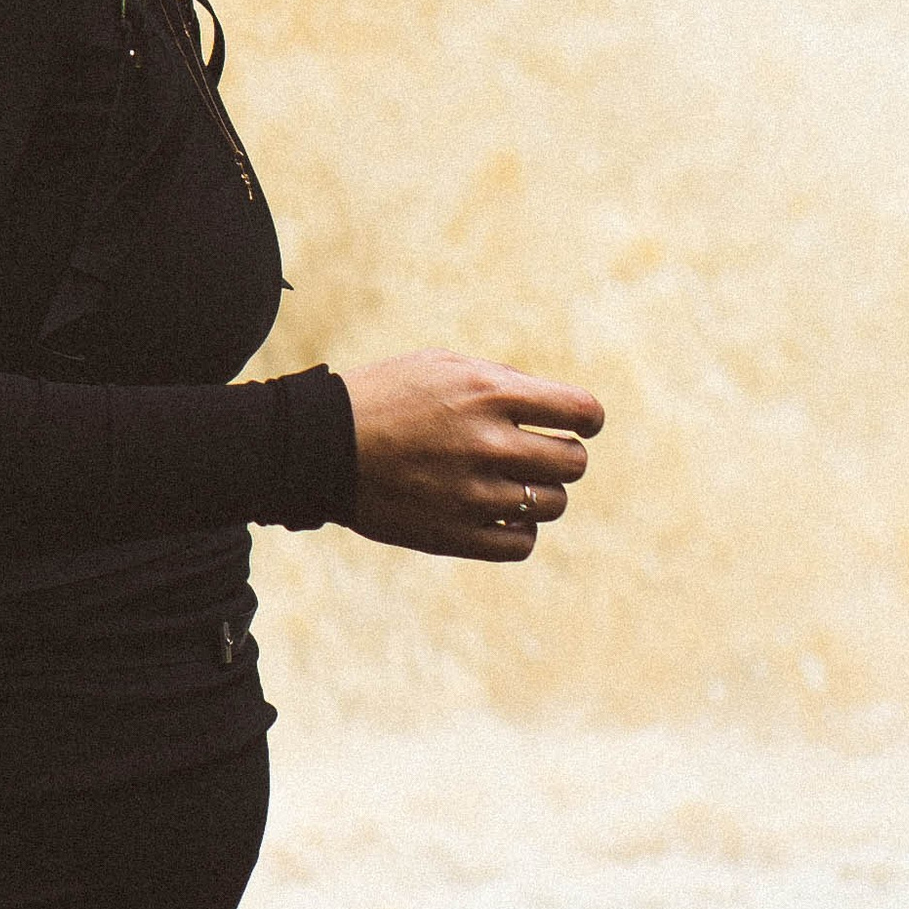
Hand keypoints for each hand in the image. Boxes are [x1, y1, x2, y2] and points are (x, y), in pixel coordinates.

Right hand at [338, 352, 602, 561]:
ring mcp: (472, 494)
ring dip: (541, 493)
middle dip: (563, 455)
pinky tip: (499, 514)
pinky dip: (519, 530)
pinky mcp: (455, 534)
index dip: (588, 419)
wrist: (320, 446)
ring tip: (512, 482)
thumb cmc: (385, 396)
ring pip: (552, 504)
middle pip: (573, 463)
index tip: (579, 424)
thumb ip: (504, 383)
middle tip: (539, 452)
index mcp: (488, 393)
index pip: (581, 412)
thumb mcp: (443, 365)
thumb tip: (559, 411)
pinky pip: (522, 543)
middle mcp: (487, 444)